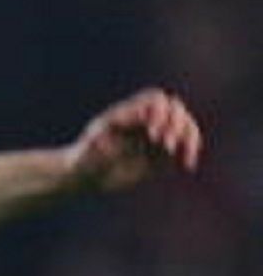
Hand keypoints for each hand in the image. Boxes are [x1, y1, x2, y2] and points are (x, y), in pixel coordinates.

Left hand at [64, 88, 202, 191]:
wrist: (86, 176)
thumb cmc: (84, 159)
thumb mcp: (90, 147)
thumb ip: (106, 137)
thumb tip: (125, 127)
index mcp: (129, 112)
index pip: (156, 99)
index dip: (160, 113)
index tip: (152, 135)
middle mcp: (144, 121)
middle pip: (175, 108)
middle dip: (176, 126)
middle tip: (165, 147)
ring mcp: (155, 136)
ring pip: (185, 124)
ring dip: (189, 138)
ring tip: (180, 158)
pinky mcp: (162, 153)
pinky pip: (186, 145)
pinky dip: (191, 152)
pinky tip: (187, 166)